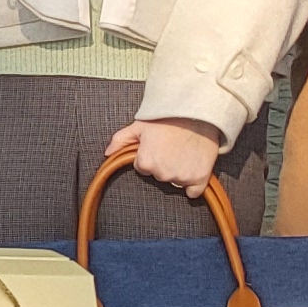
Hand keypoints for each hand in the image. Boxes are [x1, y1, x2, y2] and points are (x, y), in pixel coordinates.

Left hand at [107, 115, 223, 194]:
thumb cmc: (167, 119)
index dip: (149, 156)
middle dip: (163, 164)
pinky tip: (193, 170)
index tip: (158, 146)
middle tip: (171, 147)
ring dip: (177, 172)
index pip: (142, 167)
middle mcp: (163, 174)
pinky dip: (193, 185)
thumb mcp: (138, 126)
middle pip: (159, 175)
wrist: (196, 114)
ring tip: (183, 152)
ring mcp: (182, 177)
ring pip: (175, 181)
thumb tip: (107, 153)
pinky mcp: (199, 178)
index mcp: (146, 162)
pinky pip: (193, 192)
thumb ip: (120, 140)